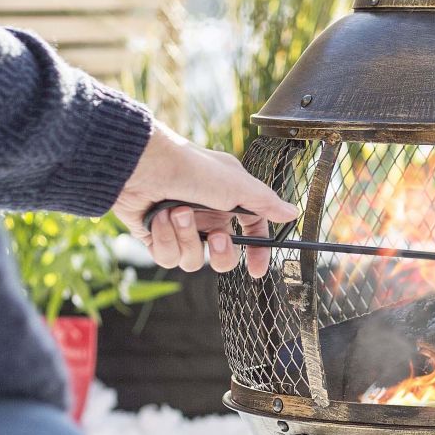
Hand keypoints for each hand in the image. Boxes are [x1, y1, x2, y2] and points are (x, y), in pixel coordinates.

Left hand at [112, 123, 297, 277]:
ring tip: (176, 213)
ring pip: (193, 260)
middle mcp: (207, 215)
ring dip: (186, 238)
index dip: (256, 252)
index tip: (256, 269)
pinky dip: (163, 239)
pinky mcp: (156, 235)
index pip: (252, 232)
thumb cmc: (190, 168)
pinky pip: (167, 257)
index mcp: (229, 201)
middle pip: (223, 256)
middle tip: (216, 237)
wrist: (141, 165)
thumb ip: (265, 204)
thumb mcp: (237, 185)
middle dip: (221, 252)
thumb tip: (292, 213)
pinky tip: (157, 219)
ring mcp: (181, 227)